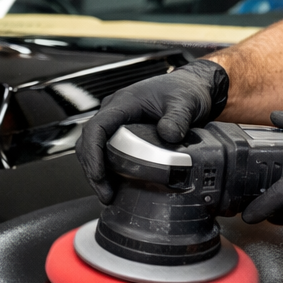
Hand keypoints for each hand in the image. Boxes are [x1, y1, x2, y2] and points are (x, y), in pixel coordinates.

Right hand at [76, 59, 228, 202]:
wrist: (192, 86)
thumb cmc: (185, 90)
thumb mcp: (185, 102)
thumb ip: (177, 118)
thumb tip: (168, 135)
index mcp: (123, 102)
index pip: (96, 128)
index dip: (93, 153)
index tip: (98, 175)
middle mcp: (115, 112)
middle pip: (89, 142)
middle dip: (92, 170)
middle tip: (106, 194)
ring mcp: (118, 123)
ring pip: (95, 149)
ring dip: (98, 173)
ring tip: (110, 195)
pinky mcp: (125, 133)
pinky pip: (108, 152)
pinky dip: (109, 170)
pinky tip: (118, 186)